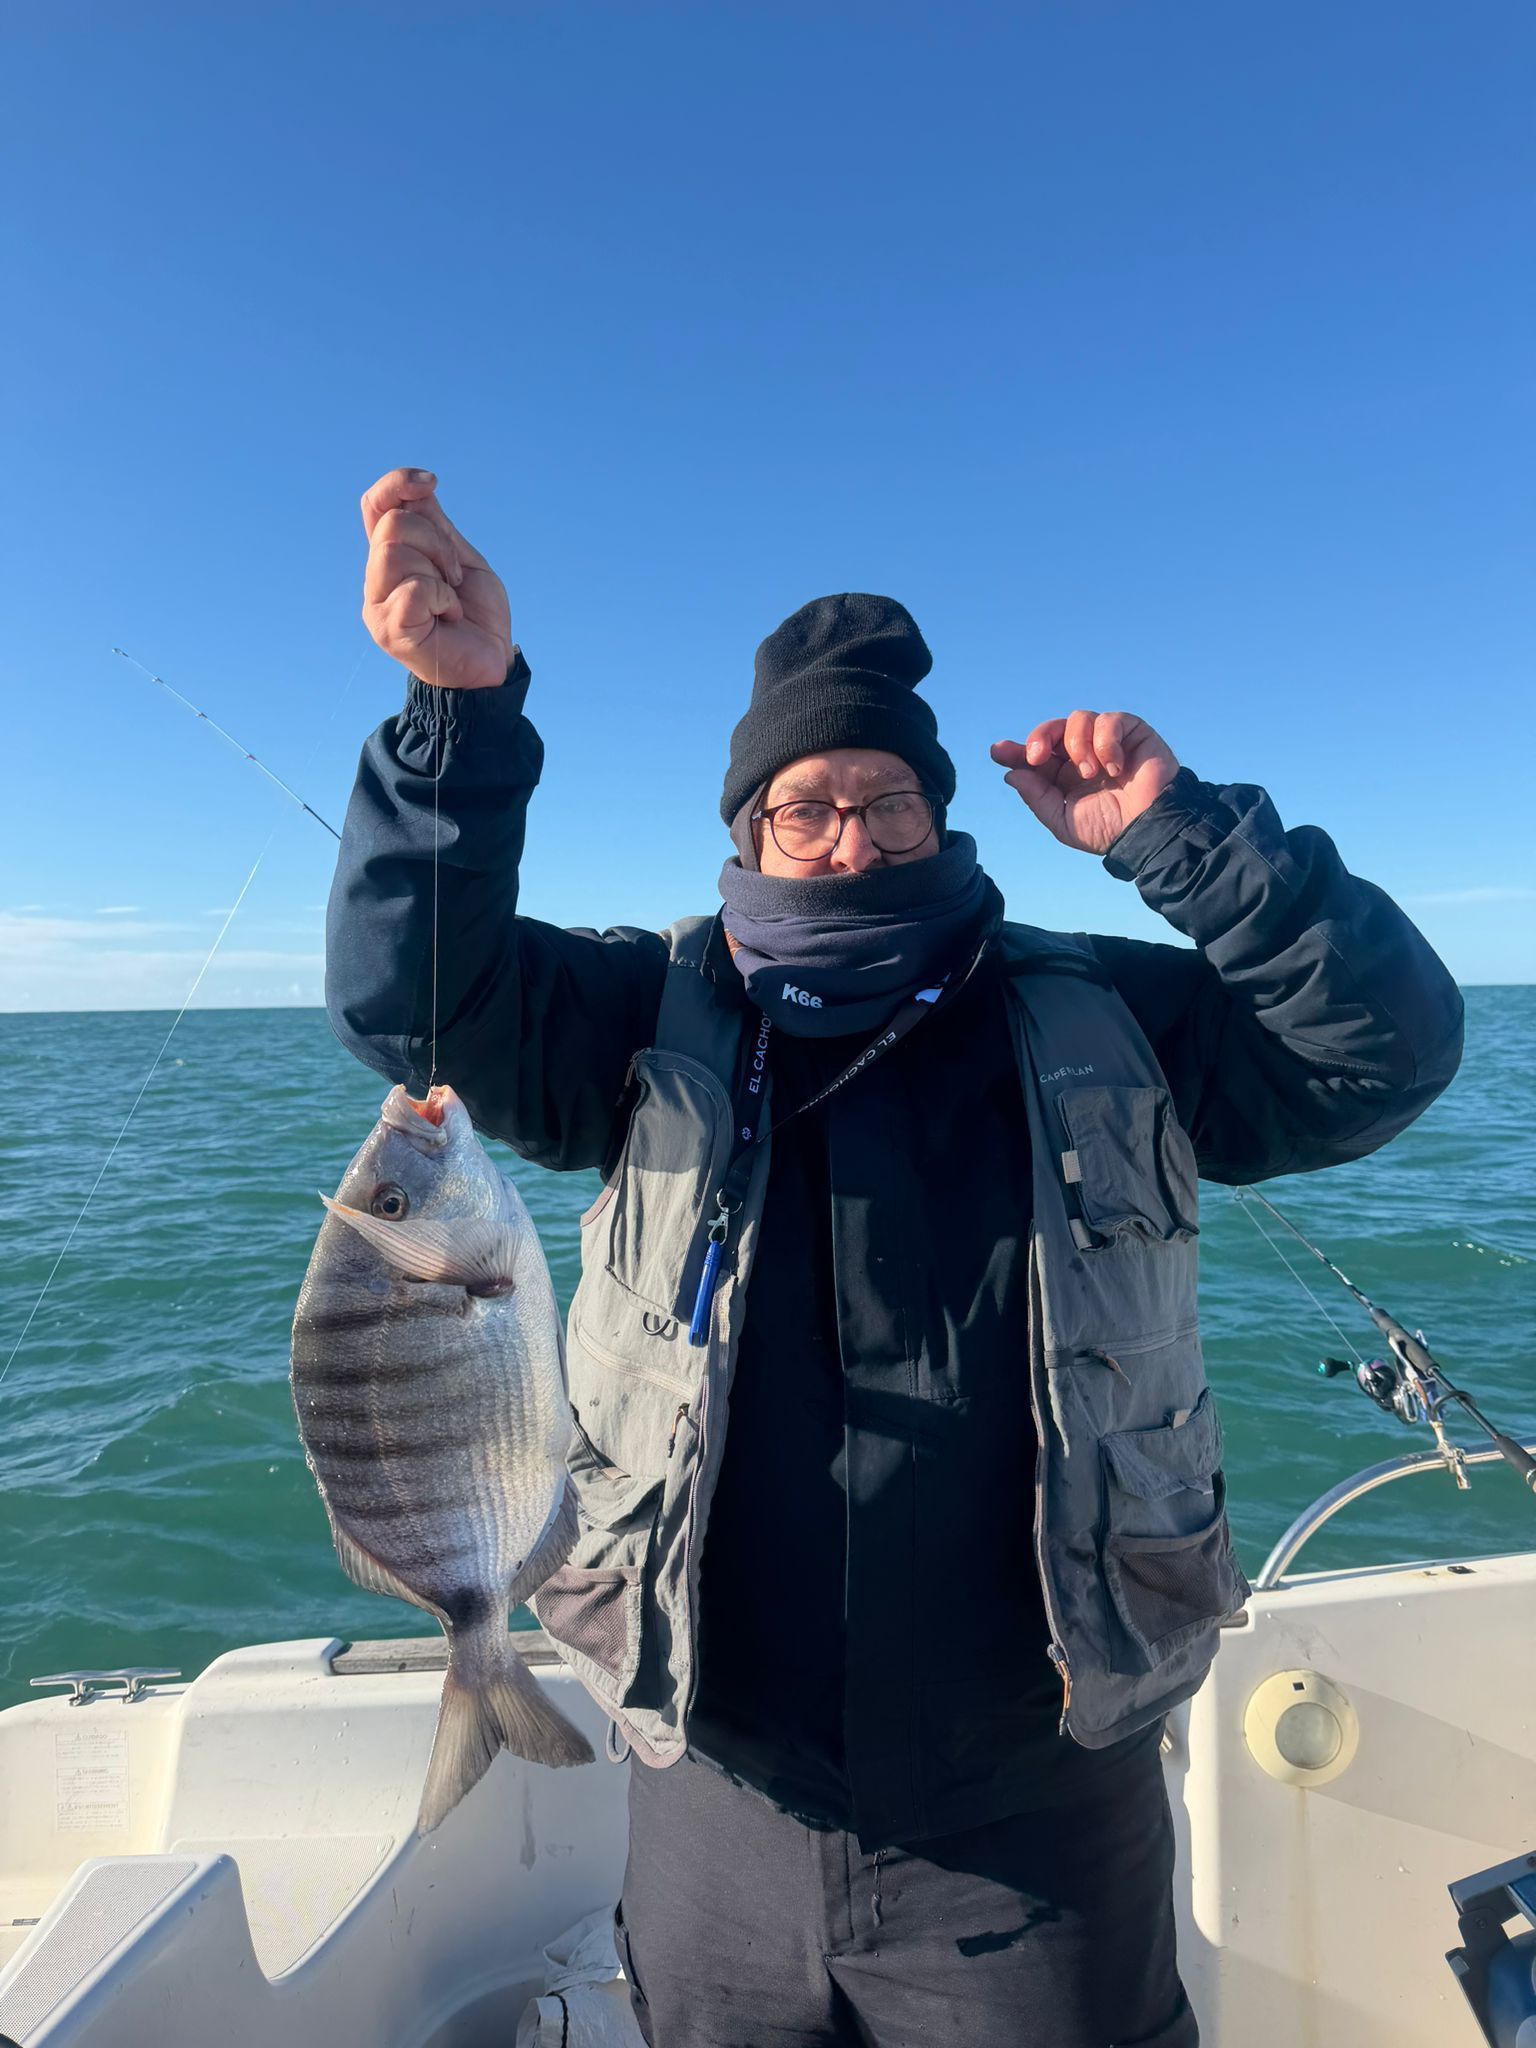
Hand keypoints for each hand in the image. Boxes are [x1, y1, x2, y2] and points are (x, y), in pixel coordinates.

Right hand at [360, 468, 511, 689]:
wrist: (491, 664)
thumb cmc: (476, 616)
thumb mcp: (460, 559)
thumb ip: (435, 527)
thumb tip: (418, 486)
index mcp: (390, 559)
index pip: (374, 506)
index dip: (395, 484)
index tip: (431, 482)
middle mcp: (376, 580)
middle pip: (392, 525)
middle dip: (437, 541)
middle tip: (455, 576)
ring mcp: (377, 606)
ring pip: (394, 551)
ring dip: (438, 569)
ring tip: (451, 598)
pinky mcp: (389, 631)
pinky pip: (412, 589)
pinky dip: (442, 597)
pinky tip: (449, 616)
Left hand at [990, 712, 1178, 855]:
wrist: (1149, 830)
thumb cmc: (1109, 829)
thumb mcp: (1063, 820)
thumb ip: (1037, 797)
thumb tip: (1012, 774)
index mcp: (1064, 775)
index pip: (1036, 755)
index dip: (1015, 751)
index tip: (997, 752)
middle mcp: (1083, 753)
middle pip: (1053, 729)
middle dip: (1040, 737)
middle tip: (1036, 756)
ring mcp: (1107, 741)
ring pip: (1079, 718)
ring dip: (1078, 745)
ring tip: (1090, 773)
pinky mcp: (1132, 732)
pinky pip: (1110, 720)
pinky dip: (1107, 742)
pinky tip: (1114, 768)